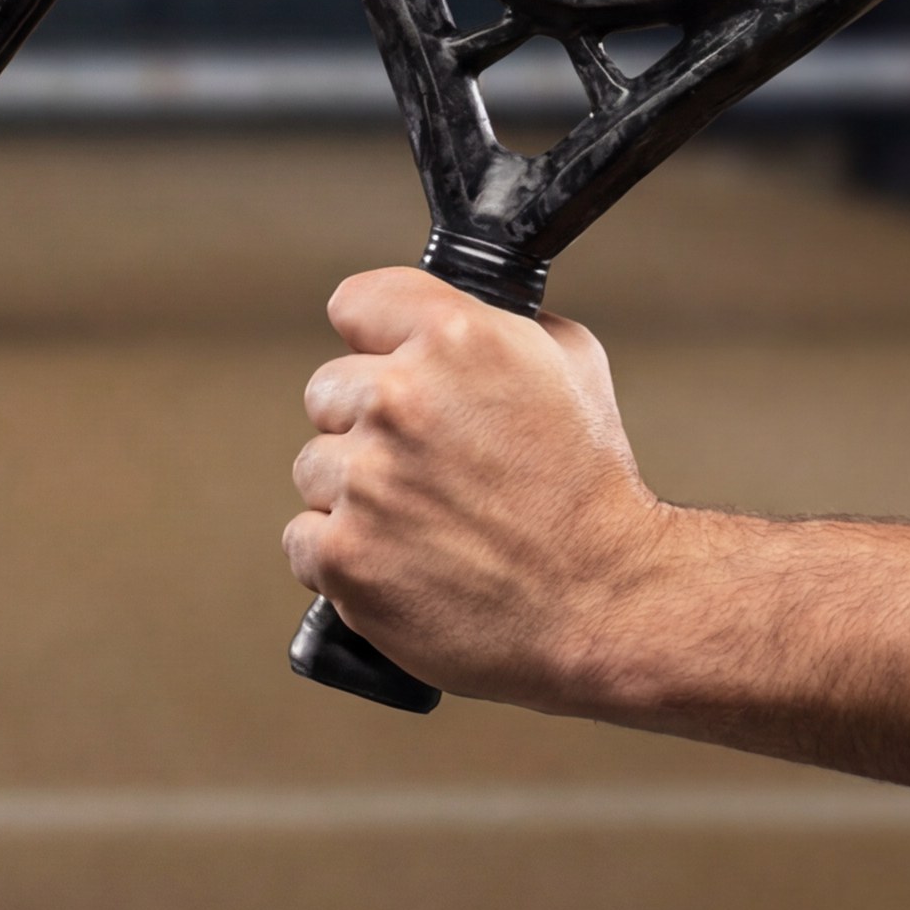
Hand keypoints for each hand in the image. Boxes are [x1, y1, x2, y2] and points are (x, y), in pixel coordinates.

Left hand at [285, 267, 664, 704]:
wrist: (606, 605)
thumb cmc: (590, 493)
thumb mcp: (570, 367)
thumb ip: (494, 325)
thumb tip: (439, 318)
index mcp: (457, 337)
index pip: (355, 304)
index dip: (375, 340)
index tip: (391, 367)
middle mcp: (401, 398)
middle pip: (327, 392)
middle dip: (367, 427)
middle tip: (431, 469)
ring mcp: (366, 479)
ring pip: (316, 468)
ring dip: (355, 496)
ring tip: (427, 525)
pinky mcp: (343, 553)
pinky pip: (304, 539)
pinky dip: (342, 558)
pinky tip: (401, 564)